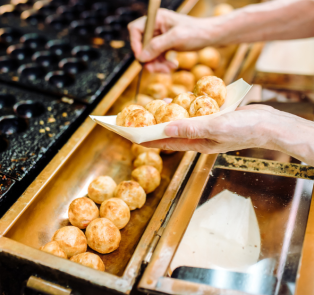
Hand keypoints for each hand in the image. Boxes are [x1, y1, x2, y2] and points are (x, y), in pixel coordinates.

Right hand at [128, 9, 215, 71]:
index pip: (136, 30)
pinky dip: (163, 64)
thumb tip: (141, 57)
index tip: (142, 58)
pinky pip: (157, 57)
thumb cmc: (196, 32)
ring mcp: (160, 37)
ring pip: (150, 54)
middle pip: (142, 46)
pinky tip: (172, 66)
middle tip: (157, 70)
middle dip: (149, 59)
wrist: (210, 36)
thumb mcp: (176, 38)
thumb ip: (157, 46)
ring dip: (157, 64)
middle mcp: (156, 27)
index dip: (135, 44)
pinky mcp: (165, 45)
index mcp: (157, 19)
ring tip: (170, 68)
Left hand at [142, 105, 275, 152]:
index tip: (132, 136)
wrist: (269, 124)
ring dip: (169, 116)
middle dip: (155, 127)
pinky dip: (186, 107)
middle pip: (171, 133)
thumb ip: (191, 128)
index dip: (148, 139)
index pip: (167, 143)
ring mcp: (207, 128)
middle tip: (140, 119)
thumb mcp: (216, 128)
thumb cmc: (245, 129)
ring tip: (156, 107)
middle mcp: (200, 138)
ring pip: (183, 122)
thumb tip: (165, 129)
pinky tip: (181, 100)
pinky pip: (195, 113)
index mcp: (198, 144)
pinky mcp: (214, 118)